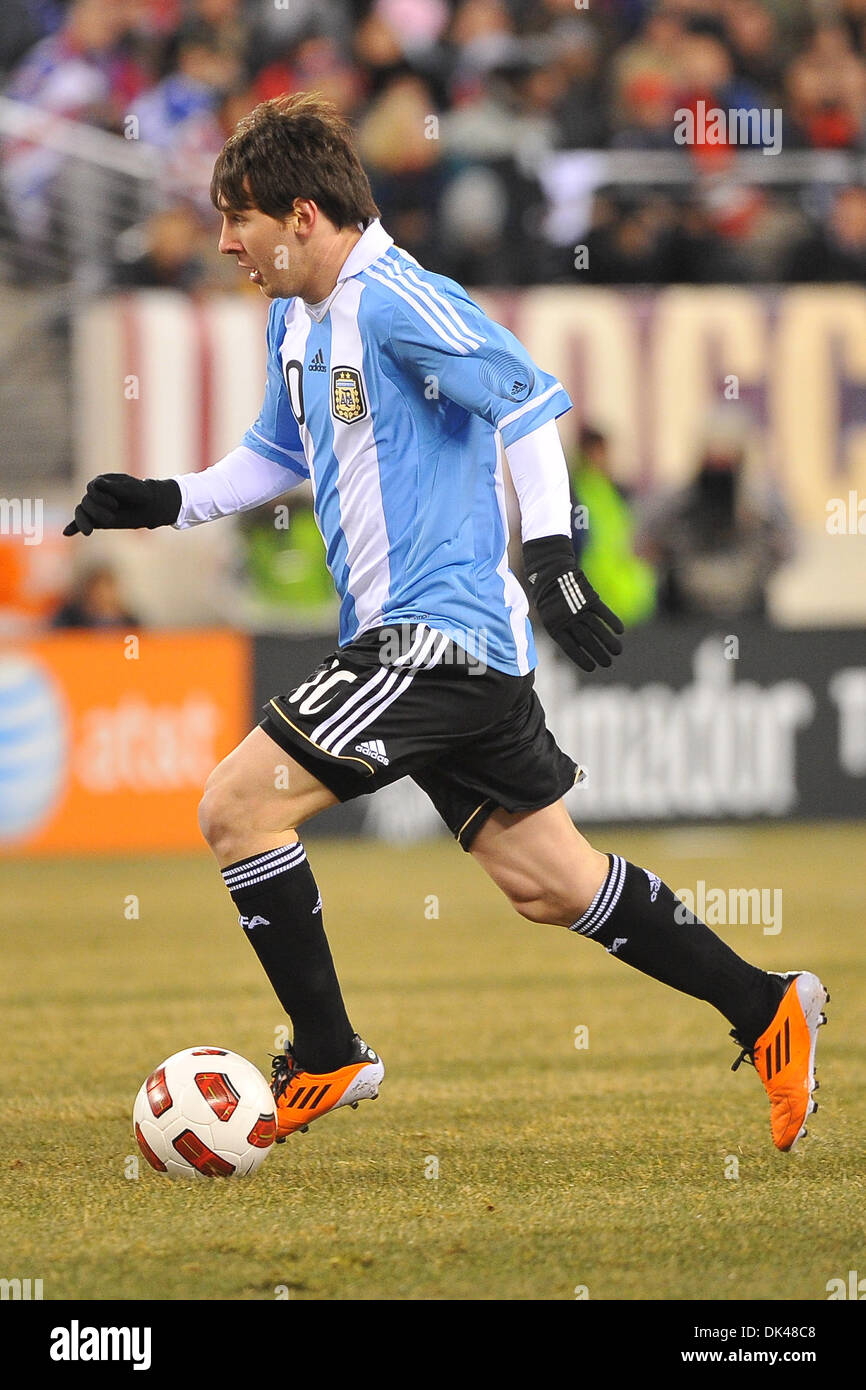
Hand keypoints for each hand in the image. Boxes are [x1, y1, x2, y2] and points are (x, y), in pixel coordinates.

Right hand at [63, 474, 180, 535]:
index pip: (92, 488)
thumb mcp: (132, 489)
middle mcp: (95, 494)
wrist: (149, 507)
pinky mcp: (96, 520)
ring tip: (88, 532)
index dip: (100, 497)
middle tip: (111, 518)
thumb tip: (98, 483)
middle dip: (96, 511)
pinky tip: (66, 533)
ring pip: (81, 512)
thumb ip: (116, 487)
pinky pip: (81, 522)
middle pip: (86, 502)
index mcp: (102, 482)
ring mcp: (94, 507)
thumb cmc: (141, 495)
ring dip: (83, 522)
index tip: (115, 505)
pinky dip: (73, 526)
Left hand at [523, 534, 623, 671]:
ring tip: (618, 652)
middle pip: (586, 640)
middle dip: (598, 653)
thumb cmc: (549, 597)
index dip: (582, 658)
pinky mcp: (589, 597)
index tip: (593, 668)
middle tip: (608, 663)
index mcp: (554, 627)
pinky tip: (620, 631)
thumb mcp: (548, 616)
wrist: (550, 571)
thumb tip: (578, 648)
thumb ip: (563, 631)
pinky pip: (603, 611)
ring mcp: (578, 608)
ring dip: (608, 641)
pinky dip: (612, 621)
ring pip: (596, 628)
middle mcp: (567, 619)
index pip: (570, 648)